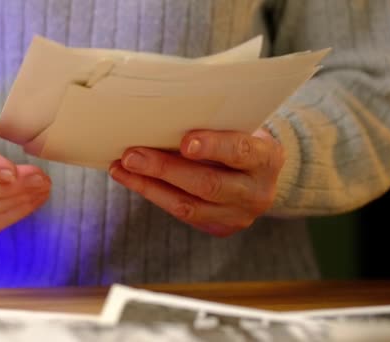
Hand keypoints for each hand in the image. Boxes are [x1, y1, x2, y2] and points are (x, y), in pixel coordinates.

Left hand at [109, 129, 284, 236]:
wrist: (261, 172)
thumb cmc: (242, 137)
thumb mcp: (240, 126)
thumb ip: (214, 123)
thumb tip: (161, 115)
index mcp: (267, 158)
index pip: (241, 152)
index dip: (213, 147)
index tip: (185, 141)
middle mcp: (256, 192)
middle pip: (208, 184)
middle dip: (165, 169)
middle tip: (132, 155)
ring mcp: (239, 215)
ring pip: (188, 206)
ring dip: (149, 186)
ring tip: (122, 168)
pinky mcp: (220, 228)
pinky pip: (182, 214)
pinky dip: (154, 195)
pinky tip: (132, 180)